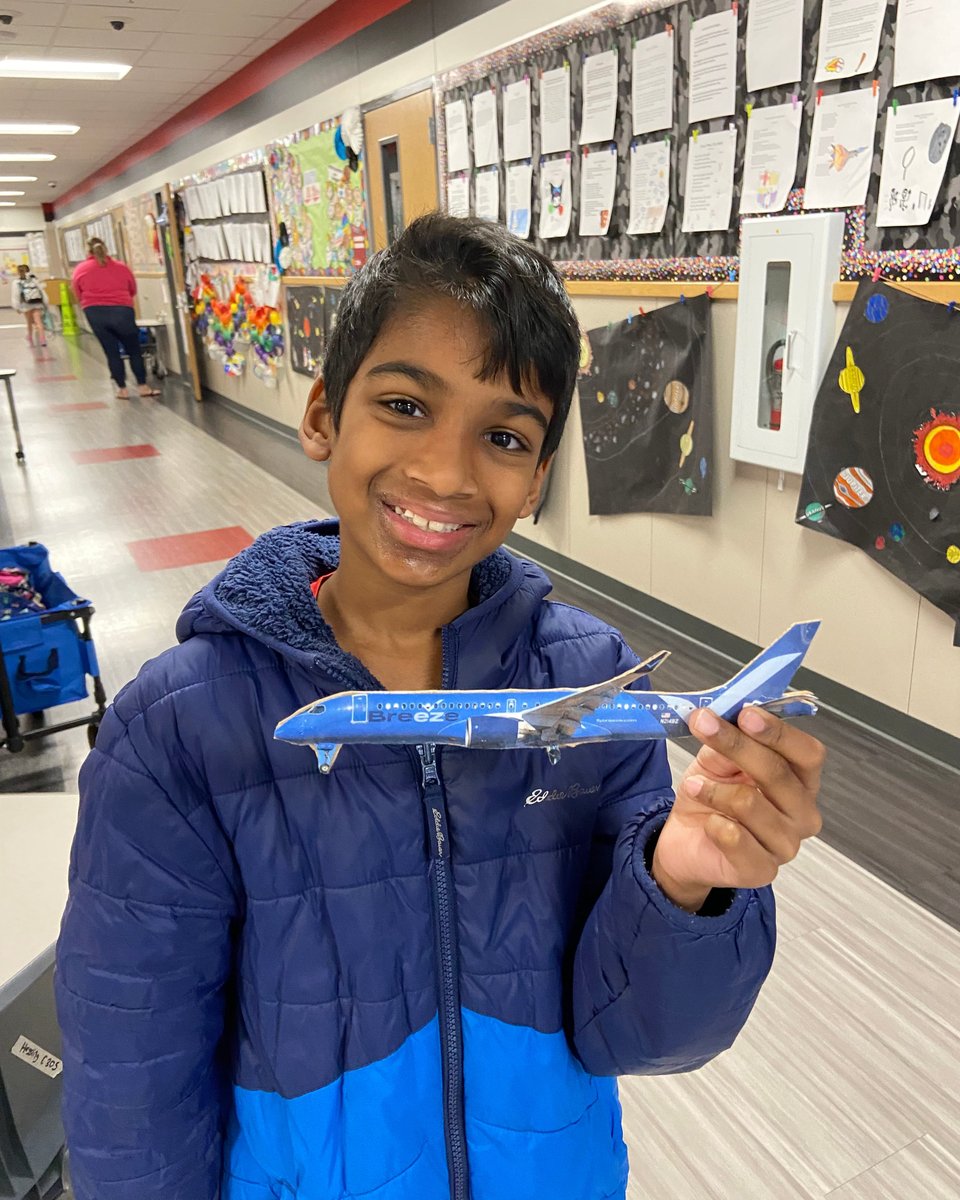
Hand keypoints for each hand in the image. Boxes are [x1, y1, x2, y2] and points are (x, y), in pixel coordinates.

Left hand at [651, 706, 824, 911]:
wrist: (686, 840)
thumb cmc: (711, 795)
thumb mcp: (717, 758)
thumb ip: (729, 737)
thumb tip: (729, 711)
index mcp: (800, 780)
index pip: (808, 753)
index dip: (778, 732)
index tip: (746, 713)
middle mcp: (801, 812)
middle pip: (779, 773)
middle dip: (737, 745)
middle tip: (705, 724)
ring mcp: (785, 844)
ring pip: (751, 803)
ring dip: (715, 789)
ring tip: (694, 785)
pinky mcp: (761, 870)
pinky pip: (737, 840)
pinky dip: (715, 824)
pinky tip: (707, 821)